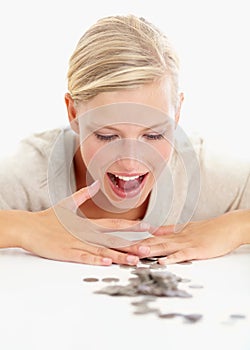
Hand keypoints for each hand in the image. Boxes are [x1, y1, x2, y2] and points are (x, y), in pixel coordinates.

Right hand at [18, 181, 149, 265]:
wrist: (29, 227)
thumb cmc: (49, 217)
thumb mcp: (67, 203)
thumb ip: (84, 194)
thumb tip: (96, 183)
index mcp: (88, 223)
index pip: (114, 224)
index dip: (132, 225)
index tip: (148, 226)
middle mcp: (86, 233)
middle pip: (113, 239)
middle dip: (132, 243)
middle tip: (149, 248)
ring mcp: (78, 243)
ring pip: (102, 251)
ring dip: (119, 255)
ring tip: (135, 260)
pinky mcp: (67, 253)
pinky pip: (84, 257)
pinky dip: (95, 260)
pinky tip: (107, 263)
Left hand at [123, 210, 249, 263]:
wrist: (226, 227)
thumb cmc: (208, 229)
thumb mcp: (185, 228)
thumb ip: (169, 230)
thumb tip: (154, 230)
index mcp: (173, 233)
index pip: (151, 236)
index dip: (135, 239)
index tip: (121, 242)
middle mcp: (176, 237)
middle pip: (153, 241)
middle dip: (136, 246)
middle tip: (121, 249)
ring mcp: (185, 243)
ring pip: (164, 247)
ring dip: (150, 250)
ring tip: (135, 253)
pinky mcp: (195, 250)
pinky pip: (182, 255)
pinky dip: (172, 258)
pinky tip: (162, 262)